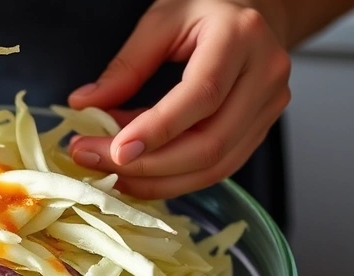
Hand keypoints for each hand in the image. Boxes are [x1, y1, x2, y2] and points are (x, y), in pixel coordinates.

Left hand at [67, 0, 291, 198]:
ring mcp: (268, 107)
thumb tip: (85, 105)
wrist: (255, 12)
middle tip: (97, 161)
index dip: (157, 130)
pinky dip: (176, 178)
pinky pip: (218, 168)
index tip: (115, 150)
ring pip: (215, 166)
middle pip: (210, 143)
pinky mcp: (261, 130)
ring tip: (113, 173)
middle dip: (149, 165)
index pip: (201, 95)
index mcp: (240, 37)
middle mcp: (265, 75)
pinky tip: (142, 173)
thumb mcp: (161, 21)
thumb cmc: (207, 10)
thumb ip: (126, 66)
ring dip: (158, 180)